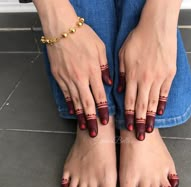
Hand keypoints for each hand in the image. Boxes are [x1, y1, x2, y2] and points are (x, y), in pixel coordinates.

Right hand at [36, 1, 111, 137]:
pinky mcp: (59, 77)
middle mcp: (80, 78)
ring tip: (84, 127)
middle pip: (88, 103)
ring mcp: (68, 79)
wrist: (61, 28)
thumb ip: (105, 68)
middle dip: (92, 120)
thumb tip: (110, 83)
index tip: (105, 122)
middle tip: (95, 133)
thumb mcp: (101, 48)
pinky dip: (70, 104)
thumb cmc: (83, 36)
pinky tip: (73, 112)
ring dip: (81, 116)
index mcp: (93, 72)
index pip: (100, 96)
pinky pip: (66, 94)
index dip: (103, 110)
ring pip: (76, 101)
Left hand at [118, 14, 176, 140]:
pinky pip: (164, 93)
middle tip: (139, 136)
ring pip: (153, 102)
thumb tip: (118, 90)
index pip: (129, 101)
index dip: (128, 116)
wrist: (157, 27)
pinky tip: (158, 113)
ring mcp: (159, 78)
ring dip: (150, 117)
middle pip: (141, 105)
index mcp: (132, 76)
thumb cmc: (138, 39)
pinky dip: (161, 104)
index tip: (128, 127)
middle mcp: (145, 80)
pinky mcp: (169, 74)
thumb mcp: (122, 55)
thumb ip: (121, 74)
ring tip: (149, 129)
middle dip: (139, 122)